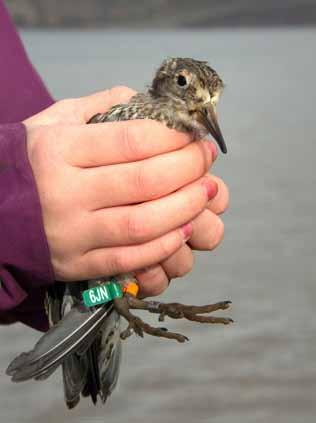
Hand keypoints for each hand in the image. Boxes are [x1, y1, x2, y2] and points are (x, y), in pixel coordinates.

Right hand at [25, 87, 219, 290]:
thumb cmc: (28, 162)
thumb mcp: (53, 121)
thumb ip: (98, 106)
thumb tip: (147, 103)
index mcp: (60, 148)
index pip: (133, 140)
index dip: (175, 137)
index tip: (194, 135)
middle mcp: (65, 192)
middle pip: (145, 181)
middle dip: (188, 169)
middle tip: (206, 161)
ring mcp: (71, 233)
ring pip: (142, 224)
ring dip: (185, 208)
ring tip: (205, 193)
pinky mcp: (77, 263)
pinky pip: (129, 259)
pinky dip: (163, 245)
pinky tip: (182, 229)